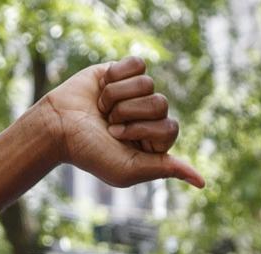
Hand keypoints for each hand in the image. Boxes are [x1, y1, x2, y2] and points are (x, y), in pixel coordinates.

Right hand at [36, 56, 204, 189]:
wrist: (57, 126)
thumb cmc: (90, 152)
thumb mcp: (129, 170)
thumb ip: (166, 170)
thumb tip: (202, 182)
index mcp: (153, 142)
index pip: (170, 128)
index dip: (145, 131)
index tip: (120, 138)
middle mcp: (148, 117)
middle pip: (161, 103)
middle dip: (131, 113)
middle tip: (109, 125)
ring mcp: (136, 93)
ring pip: (148, 83)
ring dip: (119, 97)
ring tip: (102, 109)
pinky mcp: (122, 71)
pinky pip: (138, 64)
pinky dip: (117, 75)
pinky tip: (104, 86)